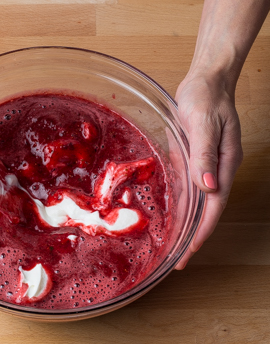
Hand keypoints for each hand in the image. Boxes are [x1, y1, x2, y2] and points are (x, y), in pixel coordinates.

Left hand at [174, 71, 242, 269]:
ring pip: (197, 201)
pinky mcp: (193, 159)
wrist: (205, 82)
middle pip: (206, 209)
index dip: (203, 229)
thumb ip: (205, 155)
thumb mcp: (205, 124)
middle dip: (194, 235)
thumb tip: (208, 186)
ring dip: (187, 224)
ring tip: (174, 245)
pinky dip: (181, 205)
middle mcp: (216, 169)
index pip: (214, 204)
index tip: (191, 249)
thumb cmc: (206, 98)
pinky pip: (188, 187)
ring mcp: (205, 165)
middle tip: (179, 260)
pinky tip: (171, 216)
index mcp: (224, 163)